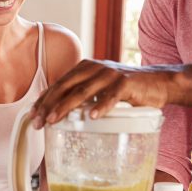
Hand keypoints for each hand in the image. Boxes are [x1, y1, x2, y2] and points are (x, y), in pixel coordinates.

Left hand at [31, 59, 170, 126]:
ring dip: (67, 106)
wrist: (159, 83)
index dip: (44, 99)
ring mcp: (111, 74)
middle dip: (49, 105)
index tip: (32, 115)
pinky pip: (112, 95)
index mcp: (85, 68)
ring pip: (84, 91)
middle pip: (66, 87)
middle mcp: (95, 68)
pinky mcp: (127, 83)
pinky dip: (102, 106)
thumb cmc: (126, 90)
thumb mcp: (100, 88)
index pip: (59, 84)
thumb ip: (82, 95)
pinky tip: (92, 117)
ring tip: (54, 120)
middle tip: (38, 122)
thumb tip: (58, 112)